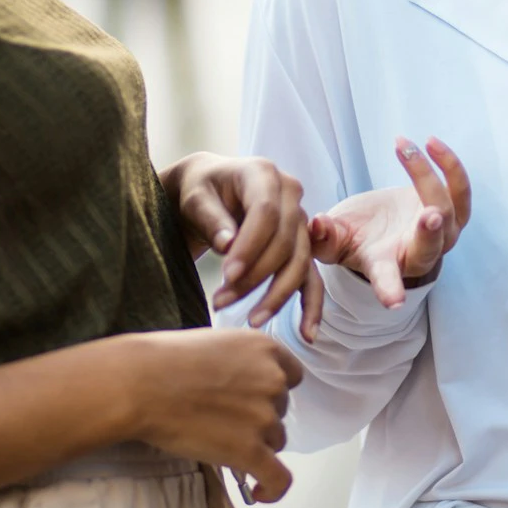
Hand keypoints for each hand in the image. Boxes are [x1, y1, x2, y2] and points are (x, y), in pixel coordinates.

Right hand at [128, 327, 303, 502]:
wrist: (143, 383)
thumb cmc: (166, 359)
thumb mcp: (216, 342)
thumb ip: (241, 361)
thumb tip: (240, 382)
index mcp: (265, 349)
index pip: (291, 376)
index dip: (273, 390)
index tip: (257, 399)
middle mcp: (273, 381)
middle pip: (280, 410)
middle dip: (258, 416)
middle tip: (223, 420)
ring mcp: (264, 417)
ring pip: (275, 440)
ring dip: (256, 445)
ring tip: (221, 445)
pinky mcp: (251, 451)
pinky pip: (278, 478)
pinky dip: (273, 488)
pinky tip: (260, 490)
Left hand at [164, 153, 320, 342]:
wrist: (210, 190)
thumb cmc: (199, 191)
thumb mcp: (195, 198)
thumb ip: (212, 219)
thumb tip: (227, 245)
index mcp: (264, 173)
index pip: (265, 212)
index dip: (249, 247)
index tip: (226, 276)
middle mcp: (290, 194)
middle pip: (284, 242)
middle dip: (256, 277)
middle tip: (222, 302)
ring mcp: (300, 221)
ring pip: (299, 263)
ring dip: (276, 296)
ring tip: (250, 321)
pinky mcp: (300, 246)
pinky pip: (311, 277)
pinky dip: (312, 306)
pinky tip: (308, 334)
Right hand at [309, 137, 470, 308]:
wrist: (382, 225)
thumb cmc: (356, 236)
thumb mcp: (334, 238)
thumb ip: (324, 236)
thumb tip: (314, 222)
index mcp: (386, 264)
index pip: (388, 279)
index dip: (390, 289)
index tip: (394, 302)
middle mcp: (419, 254)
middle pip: (429, 246)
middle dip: (431, 233)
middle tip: (431, 215)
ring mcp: (442, 234)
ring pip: (449, 210)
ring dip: (433, 178)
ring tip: (412, 148)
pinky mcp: (454, 210)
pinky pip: (458, 187)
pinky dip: (448, 165)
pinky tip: (430, 143)